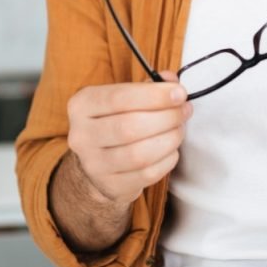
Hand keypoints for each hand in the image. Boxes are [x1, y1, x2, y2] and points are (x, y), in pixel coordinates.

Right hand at [65, 71, 191, 208]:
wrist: (98, 163)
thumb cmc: (116, 121)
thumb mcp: (124, 97)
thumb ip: (149, 86)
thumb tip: (172, 81)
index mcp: (82, 105)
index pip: (118, 98)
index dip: (154, 95)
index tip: (179, 93)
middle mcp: (82, 135)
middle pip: (130, 126)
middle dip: (166, 117)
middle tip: (184, 111)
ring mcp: (94, 164)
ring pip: (139, 154)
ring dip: (169, 139)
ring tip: (179, 130)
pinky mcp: (110, 185)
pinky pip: (147, 174)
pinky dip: (166, 160)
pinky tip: (171, 150)